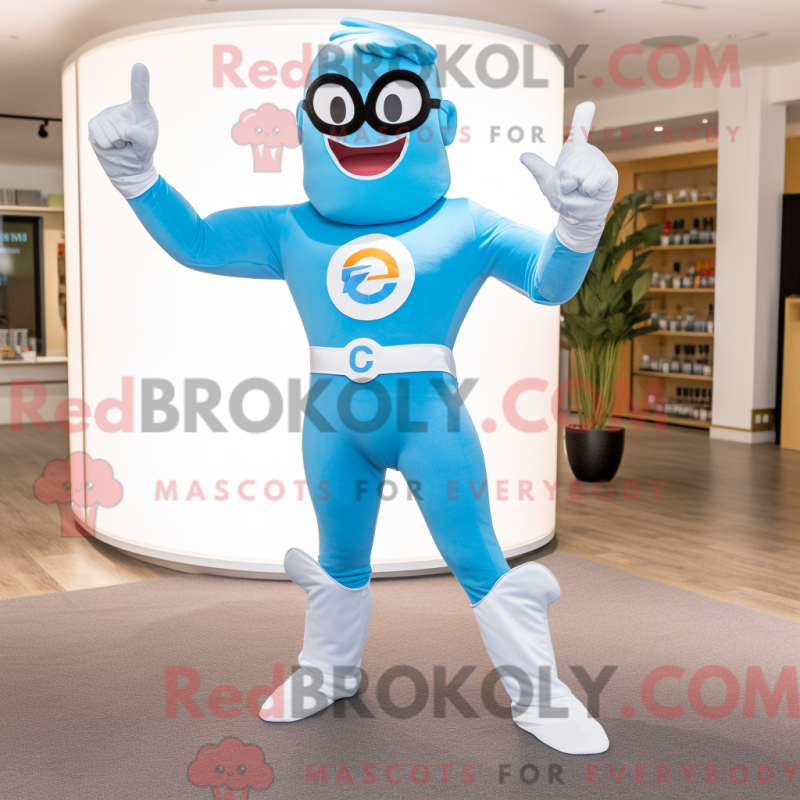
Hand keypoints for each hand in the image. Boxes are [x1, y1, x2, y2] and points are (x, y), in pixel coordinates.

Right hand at [88, 63, 158, 198]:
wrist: (129, 167)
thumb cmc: (140, 152)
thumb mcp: (147, 147)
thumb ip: (142, 138)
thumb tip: (127, 130)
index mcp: (139, 109)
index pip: (139, 92)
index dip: (139, 80)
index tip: (140, 66)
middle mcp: (122, 108)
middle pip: (122, 125)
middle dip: (127, 140)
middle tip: (129, 143)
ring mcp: (106, 115)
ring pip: (111, 132)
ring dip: (117, 143)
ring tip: (121, 143)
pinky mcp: (94, 125)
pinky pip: (100, 137)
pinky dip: (107, 145)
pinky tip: (111, 144)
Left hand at [520, 102, 617, 252]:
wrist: (577, 218)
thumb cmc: (565, 199)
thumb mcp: (548, 183)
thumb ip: (538, 167)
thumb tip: (523, 156)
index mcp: (574, 153)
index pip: (579, 130)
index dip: (583, 118)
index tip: (588, 103)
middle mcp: (588, 154)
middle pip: (567, 165)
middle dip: (564, 183)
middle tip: (572, 189)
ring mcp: (600, 163)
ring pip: (577, 174)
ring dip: (574, 190)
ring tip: (580, 192)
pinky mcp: (609, 175)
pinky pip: (590, 182)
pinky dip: (586, 192)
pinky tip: (591, 193)